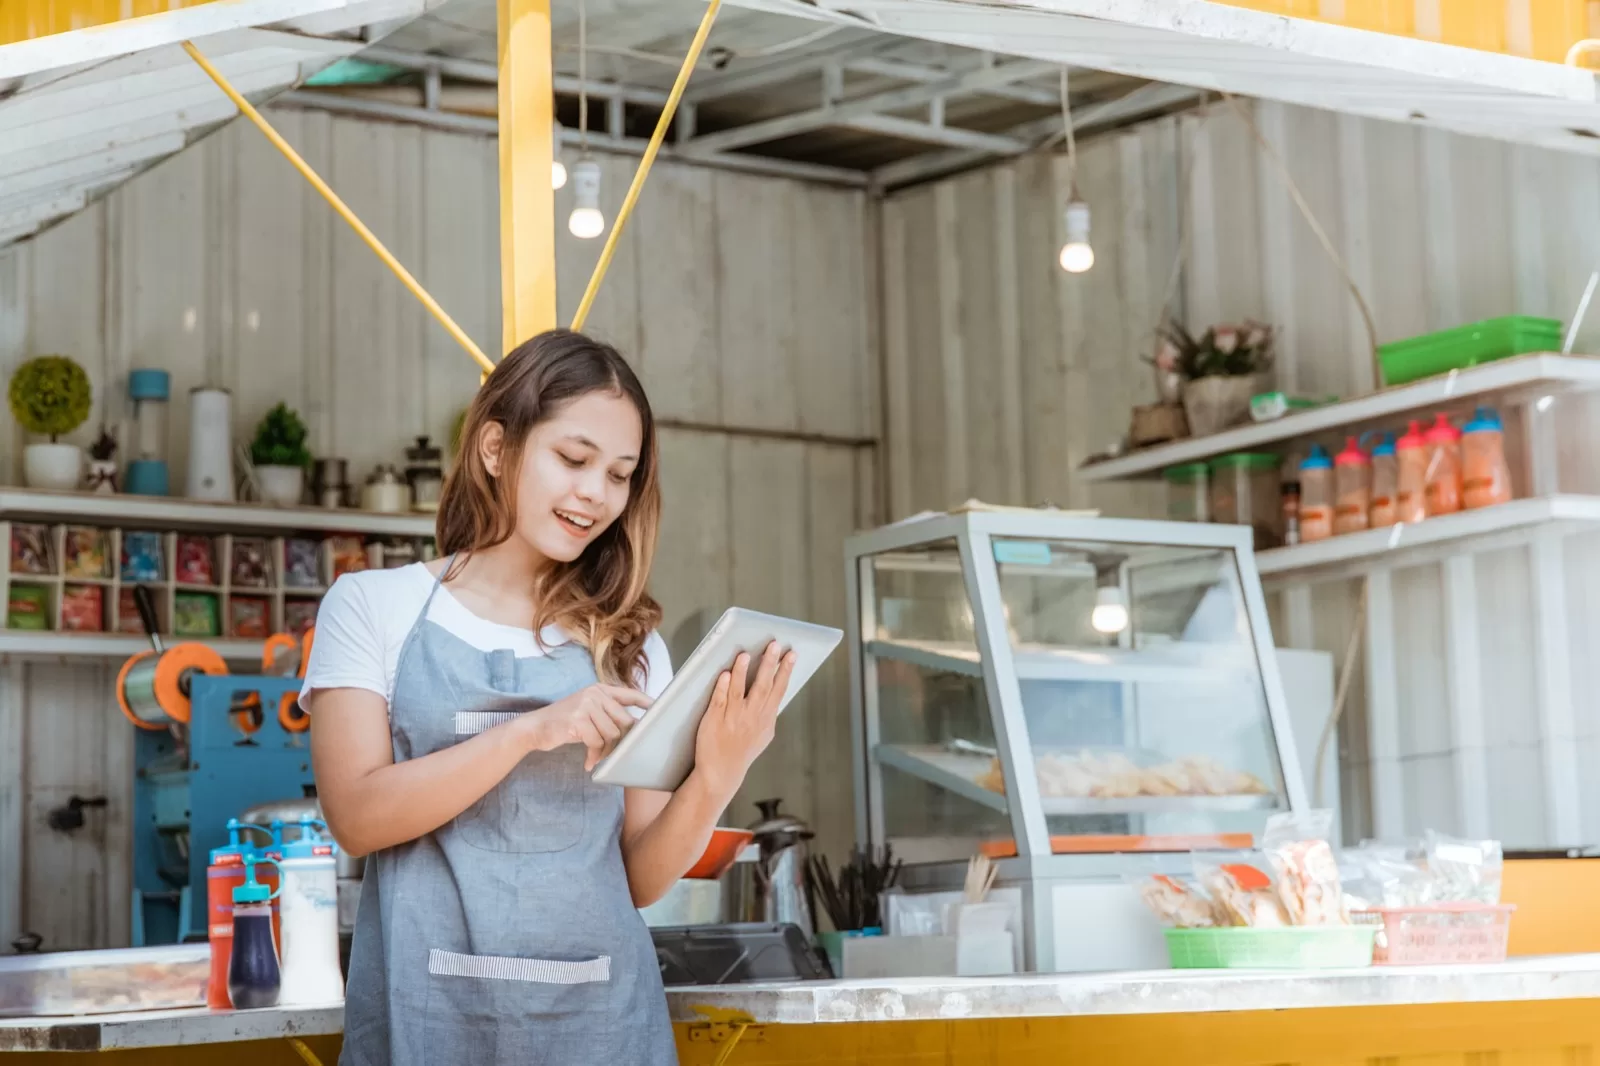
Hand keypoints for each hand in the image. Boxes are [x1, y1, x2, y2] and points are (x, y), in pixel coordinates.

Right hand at [518, 685, 650, 770]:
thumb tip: (635, 728)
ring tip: (598, 758)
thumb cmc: (565, 723)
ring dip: (606, 751)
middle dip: (623, 741)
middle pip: (624, 720)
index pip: (630, 694)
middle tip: (616, 753)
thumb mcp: (588, 712)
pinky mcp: (577, 720)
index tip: (659, 711)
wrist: (535, 728)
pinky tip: (589, 763)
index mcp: (600, 689)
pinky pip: (596, 742)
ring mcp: (585, 705)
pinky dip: (594, 756)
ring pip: (612, 734)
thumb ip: (608, 715)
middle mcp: (594, 694)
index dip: (646, 702)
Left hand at [692, 642, 796, 799]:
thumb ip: (769, 713)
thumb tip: (776, 690)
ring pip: (739, 689)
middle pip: (762, 685)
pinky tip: (725, 673)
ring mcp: (733, 717)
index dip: (786, 670)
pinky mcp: (714, 718)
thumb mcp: (764, 734)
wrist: (721, 772)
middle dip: (770, 664)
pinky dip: (722, 686)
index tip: (791, 654)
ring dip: (743, 671)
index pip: (778, 689)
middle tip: (774, 644)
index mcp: (766, 718)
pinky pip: (719, 698)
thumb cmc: (742, 751)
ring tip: (746, 654)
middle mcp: (752, 716)